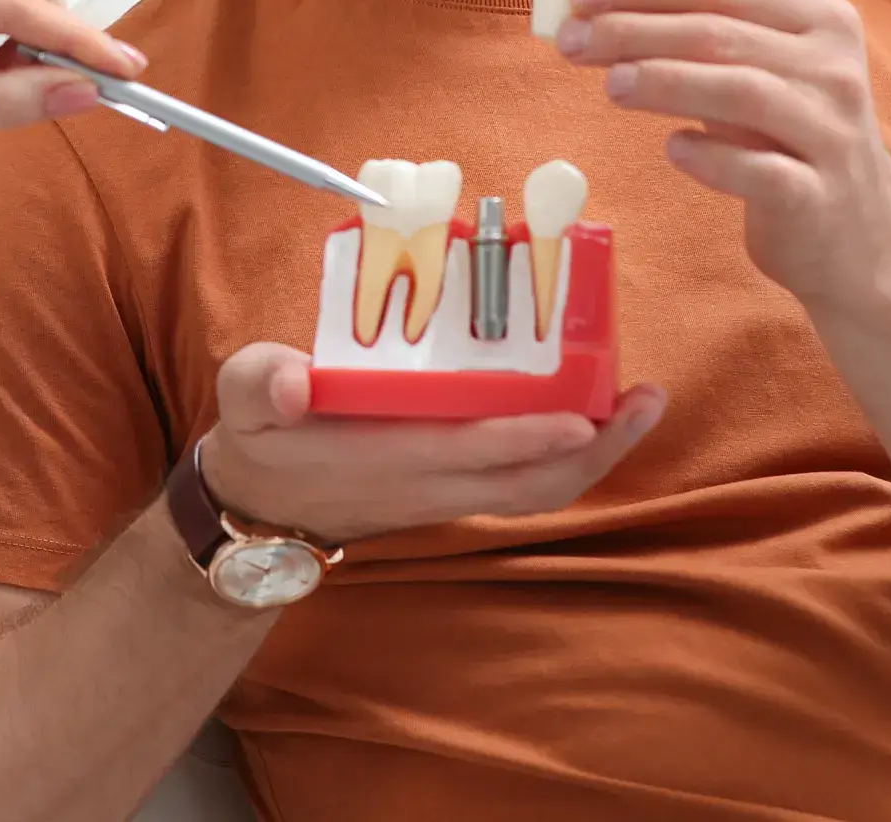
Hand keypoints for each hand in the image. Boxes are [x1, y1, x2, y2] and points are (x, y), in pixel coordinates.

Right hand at [200, 344, 666, 543]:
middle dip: (595, 450)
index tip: (577, 415)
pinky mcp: (456, 488)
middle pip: (531, 483)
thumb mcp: (243, 399)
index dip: (526, 437)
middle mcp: (430, 483)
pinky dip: (569, 456)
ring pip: (539, 490)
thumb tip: (290, 384)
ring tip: (641, 403)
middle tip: (647, 398)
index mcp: (387, 458)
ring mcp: (448, 492)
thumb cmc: (261, 437)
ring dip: (596, 455)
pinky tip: (595, 414)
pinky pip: (528, 482)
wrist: (259, 507)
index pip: (469, 452)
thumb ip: (261, 382)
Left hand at [556, 0, 890, 310]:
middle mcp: (832, 67)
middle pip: (720, 32)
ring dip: (666, 81)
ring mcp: (831, 132)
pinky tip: (673, 149)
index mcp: (817, 18)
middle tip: (571, 39)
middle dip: (636, 29)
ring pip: (742, 90)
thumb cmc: (787, 140)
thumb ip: (697, 39)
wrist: (860, 234)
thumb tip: (595, 9)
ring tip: (609, 84)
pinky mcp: (819, 195)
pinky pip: (758, 170)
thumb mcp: (758, 74)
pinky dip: (711, 156)